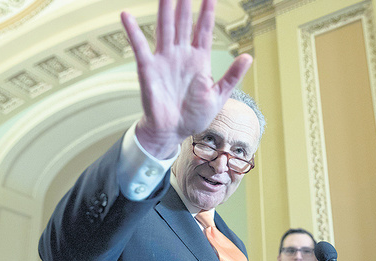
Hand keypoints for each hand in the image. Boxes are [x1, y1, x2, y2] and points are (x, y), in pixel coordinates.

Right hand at [121, 0, 252, 158]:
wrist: (172, 132)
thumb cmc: (194, 116)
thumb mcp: (218, 96)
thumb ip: (232, 75)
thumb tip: (248, 57)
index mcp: (200, 61)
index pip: (204, 30)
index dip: (208, 12)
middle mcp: (182, 55)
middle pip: (184, 23)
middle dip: (186, 3)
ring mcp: (165, 60)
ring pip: (165, 28)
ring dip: (165, 10)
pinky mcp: (148, 69)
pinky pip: (140, 47)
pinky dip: (132, 32)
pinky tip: (127, 16)